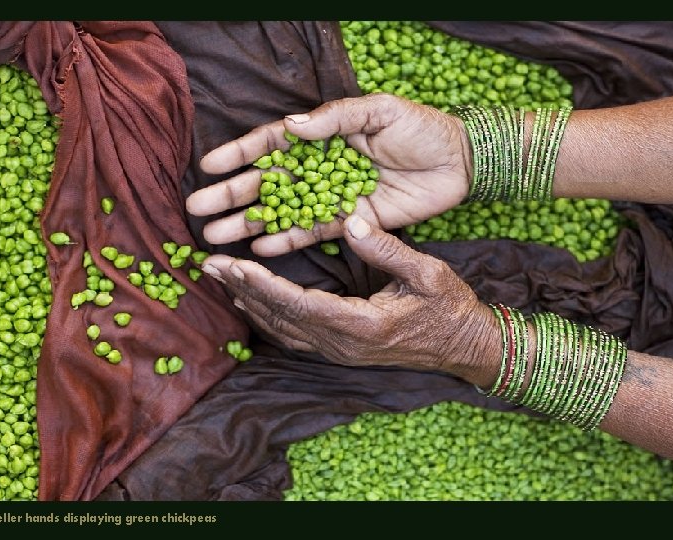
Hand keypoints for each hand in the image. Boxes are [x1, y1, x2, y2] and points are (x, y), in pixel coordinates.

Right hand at [187, 93, 470, 256]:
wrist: (459, 163)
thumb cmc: (419, 128)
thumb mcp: (378, 111)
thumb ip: (334, 119)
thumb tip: (290, 126)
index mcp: (322, 135)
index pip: (271, 144)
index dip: (239, 155)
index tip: (209, 166)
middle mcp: (319, 167)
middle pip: (266, 181)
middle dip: (231, 195)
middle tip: (198, 209)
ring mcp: (331, 196)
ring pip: (281, 210)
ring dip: (248, 222)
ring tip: (216, 237)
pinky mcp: (349, 221)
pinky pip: (311, 232)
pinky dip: (285, 240)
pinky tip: (259, 248)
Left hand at [200, 214, 498, 384]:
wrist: (464, 346)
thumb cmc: (449, 308)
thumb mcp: (427, 273)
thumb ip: (387, 248)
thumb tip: (350, 220)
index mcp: (361, 324)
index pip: (298, 304)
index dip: (261, 284)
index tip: (231, 262)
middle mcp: (341, 344)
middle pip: (279, 319)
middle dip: (241, 290)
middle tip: (208, 264)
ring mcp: (339, 351)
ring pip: (280, 331)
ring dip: (249, 304)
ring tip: (221, 278)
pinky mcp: (340, 350)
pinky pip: (293, 336)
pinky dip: (266, 317)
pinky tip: (250, 301)